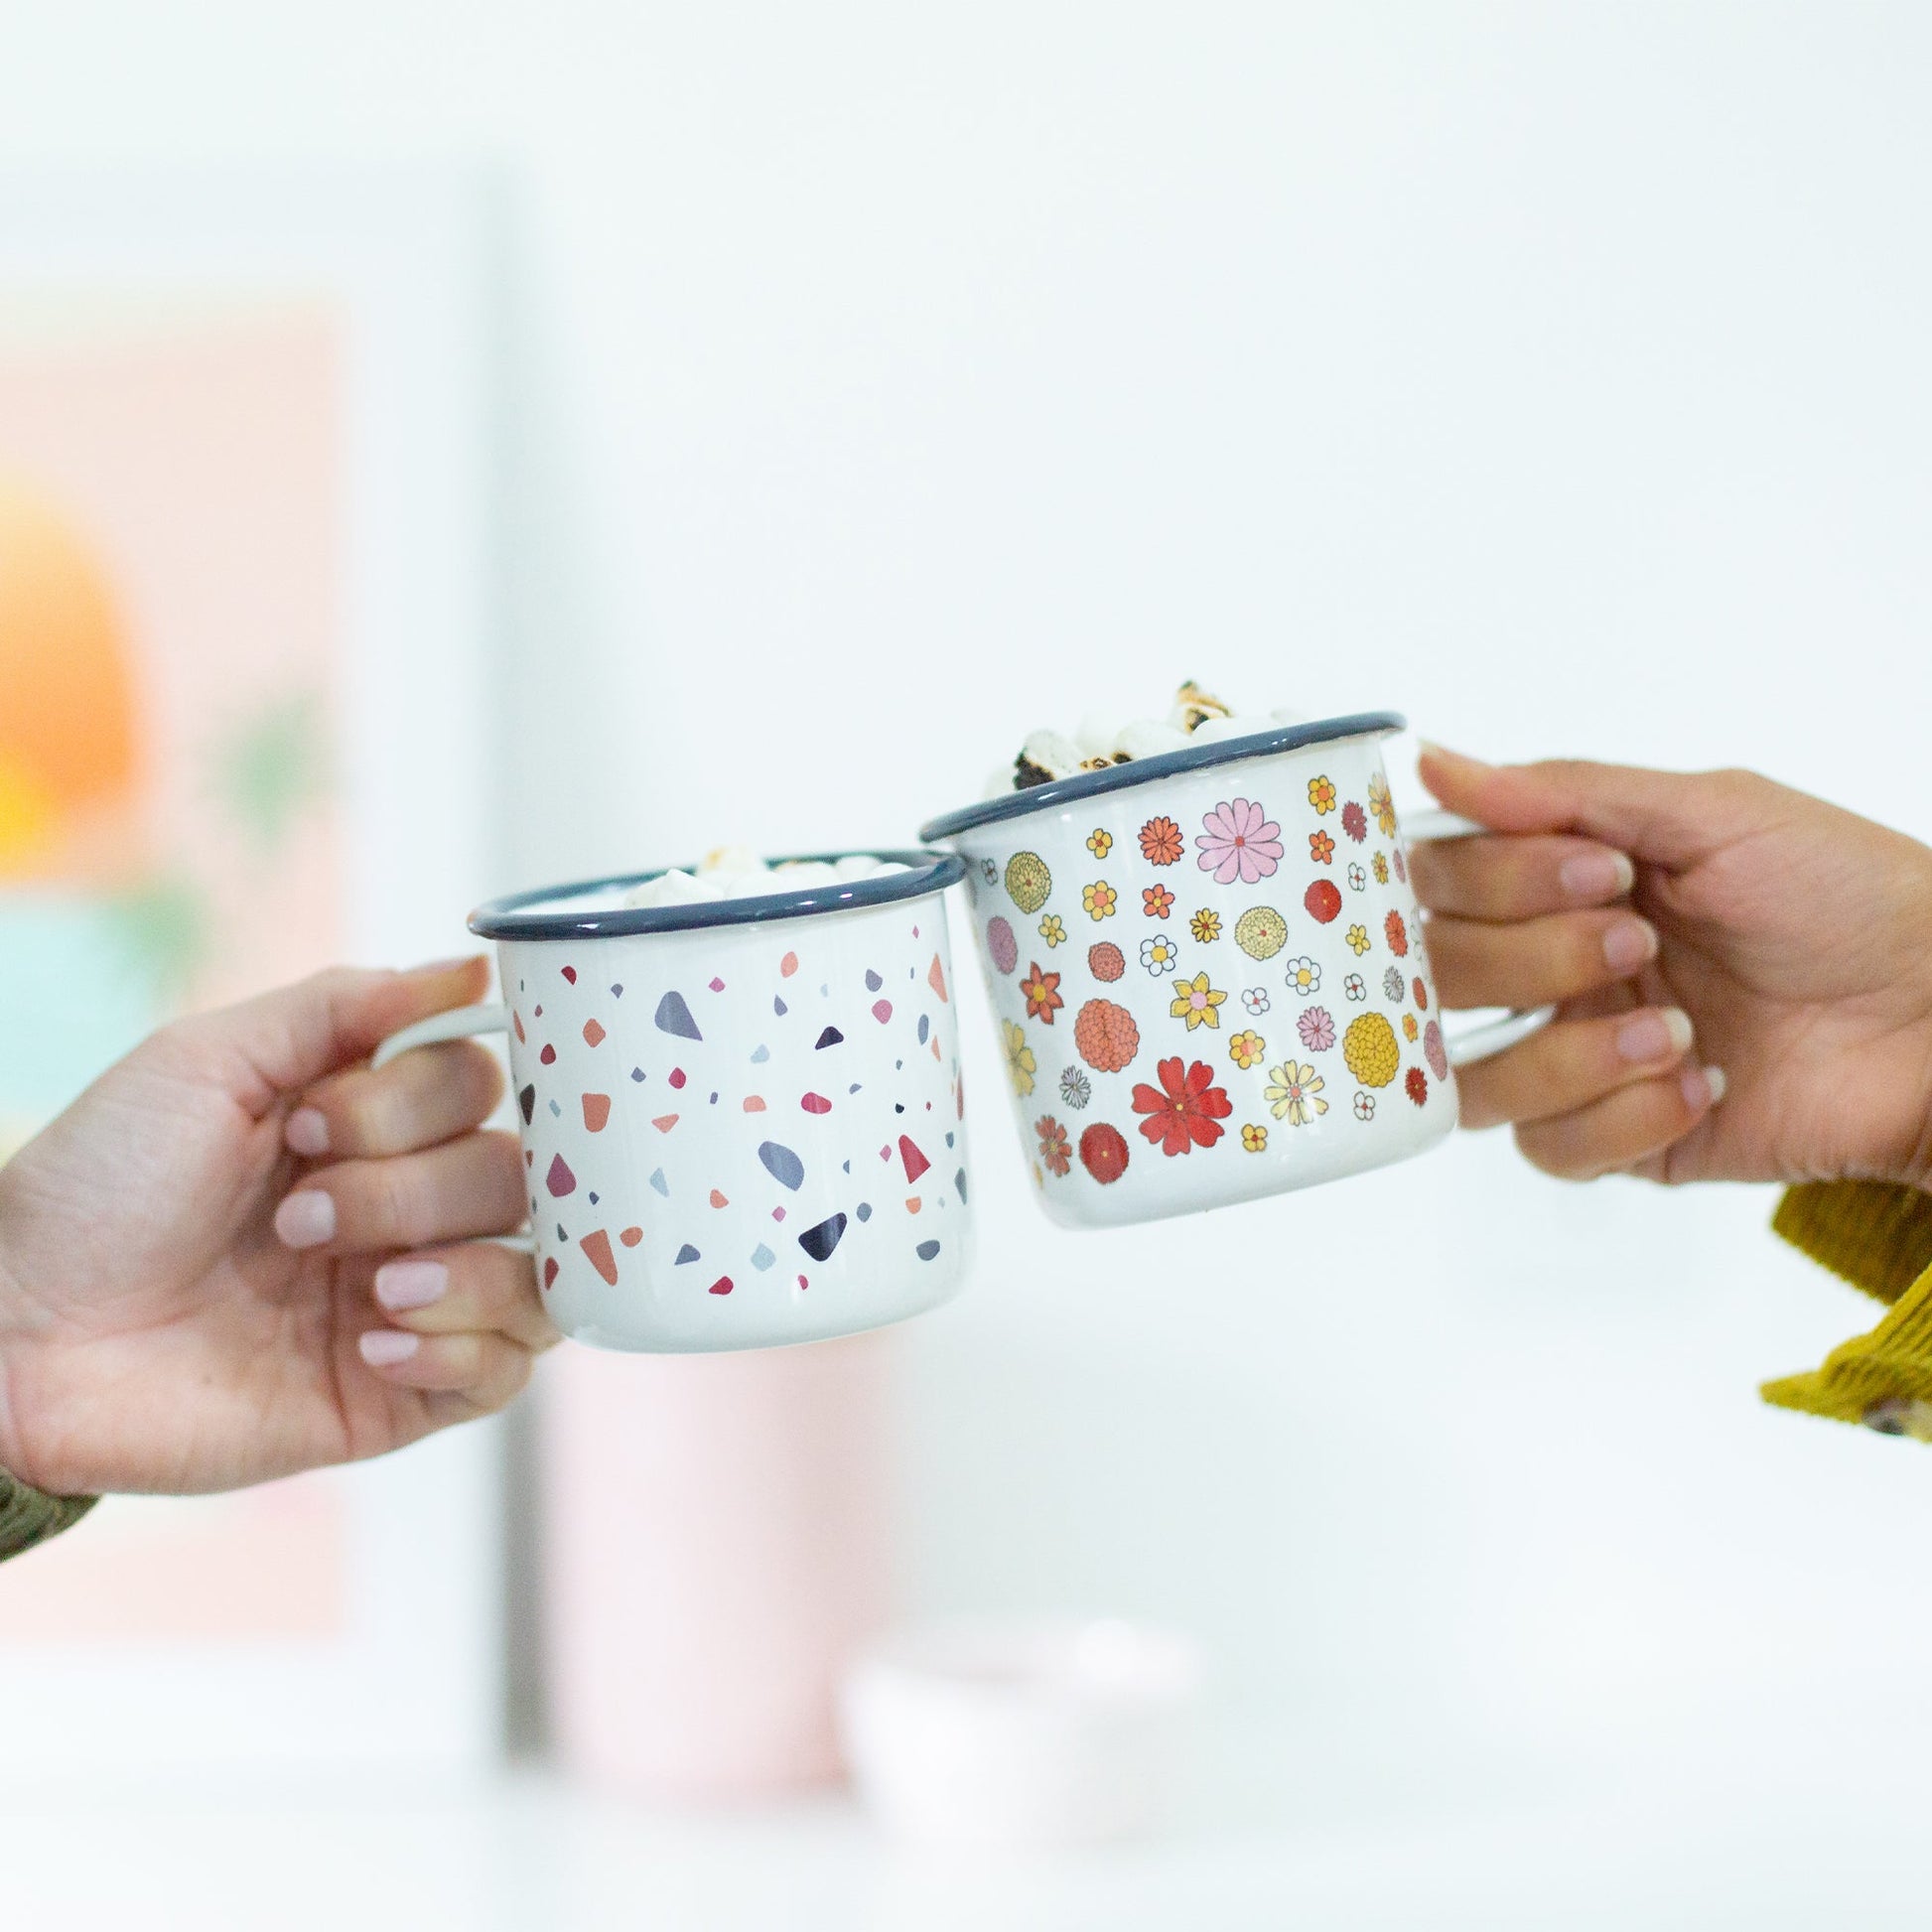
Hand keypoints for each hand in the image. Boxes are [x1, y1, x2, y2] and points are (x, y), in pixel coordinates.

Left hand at [0, 959, 554, 1495]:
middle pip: (517, 1176)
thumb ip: (343, 1005)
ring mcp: (409, 1302)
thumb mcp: (207, 1061)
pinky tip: (372, 1346)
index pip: (481, 1086)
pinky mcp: (398, 1398)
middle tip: (301, 1220)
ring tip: (371, 1290)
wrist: (16, 1334)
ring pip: (537, 1272)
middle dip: (415, 1189)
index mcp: (371, 1126)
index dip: (417, 1102)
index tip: (306, 1125)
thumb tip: (475, 966)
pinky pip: (504, 1374)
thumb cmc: (97, 1189)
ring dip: (465, 1268)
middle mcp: (407, 1208)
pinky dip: (462, 1350)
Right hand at [1411, 747, 1931, 1189]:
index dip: (1489, 879)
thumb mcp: (1711, 812)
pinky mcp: (1618, 1140)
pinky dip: (1621, 1116)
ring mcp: (1577, 1058)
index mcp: (1559, 882)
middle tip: (1637, 941)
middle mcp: (1550, 969)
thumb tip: (1433, 759)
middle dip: (1532, 959)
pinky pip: (1549, 1149)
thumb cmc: (1847, 897)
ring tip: (1671, 1031)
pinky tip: (1701, 1083)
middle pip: (1437, 979)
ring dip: (1563, 1053)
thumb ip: (1564, 792)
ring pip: (1472, 1079)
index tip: (1595, 869)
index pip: (1438, 881)